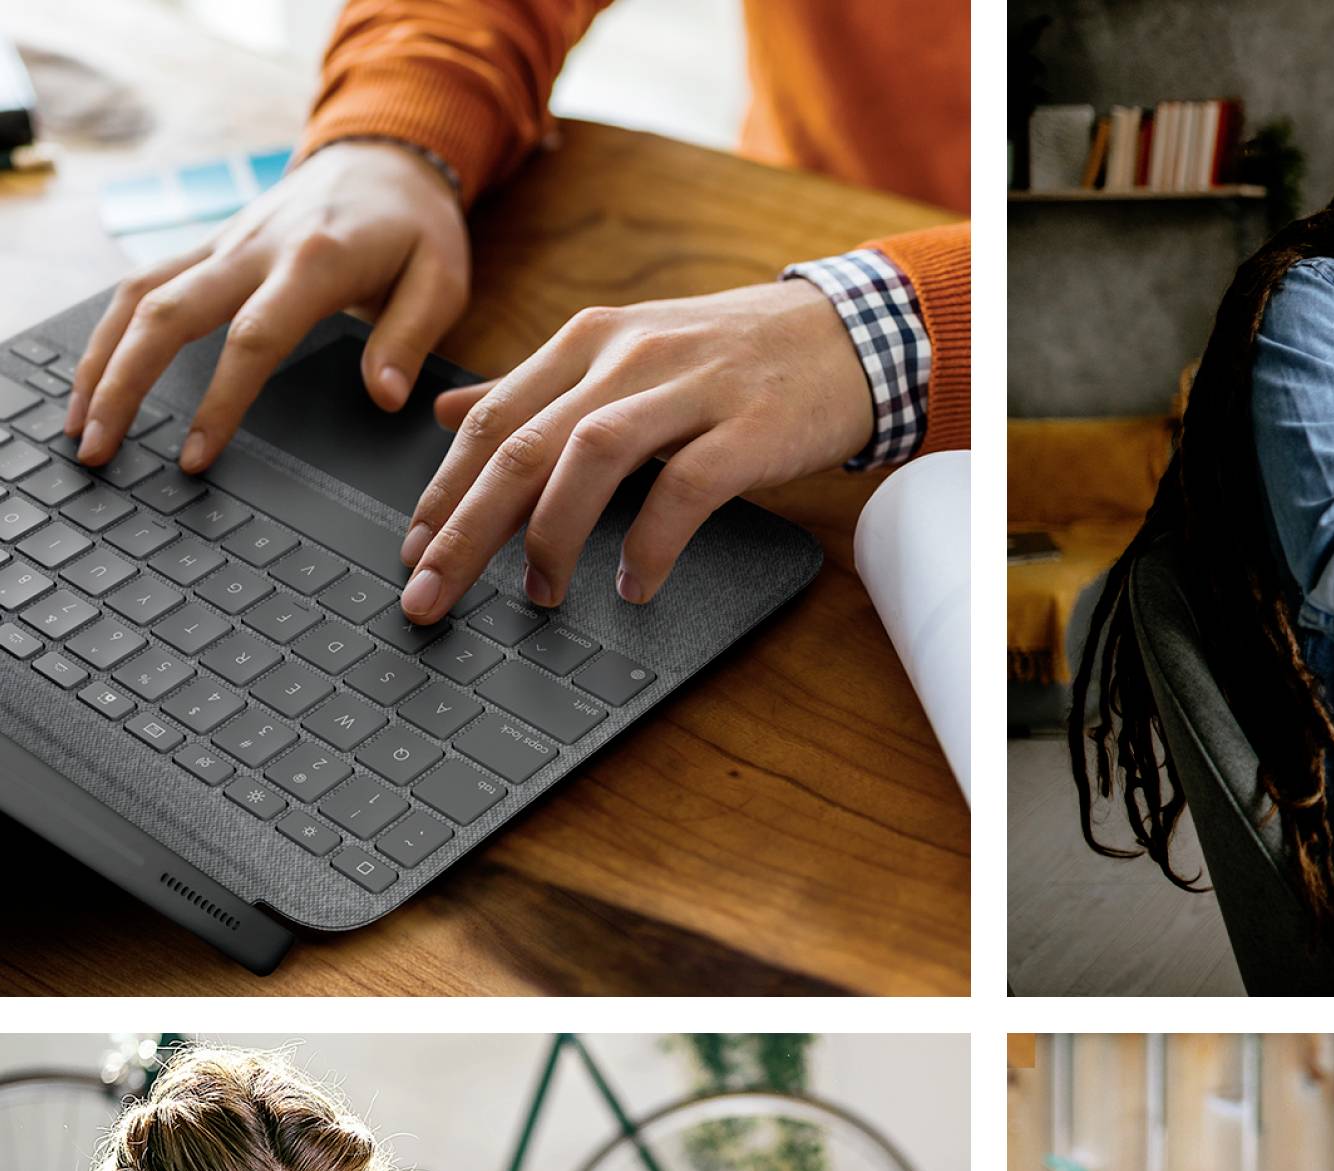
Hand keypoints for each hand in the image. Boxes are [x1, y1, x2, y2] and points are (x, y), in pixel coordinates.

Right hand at [68, 140, 470, 474]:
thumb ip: (409, 339)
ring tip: (81, 424)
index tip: (196, 454)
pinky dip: (111, 330)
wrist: (381, 159)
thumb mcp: (441, 281)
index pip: (253, 338)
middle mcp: (253, 248)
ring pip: (138, 295)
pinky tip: (96, 374)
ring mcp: (223, 245)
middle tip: (99, 448)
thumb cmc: (415, 228)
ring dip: (101, 359)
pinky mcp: (209, 248)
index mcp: (313, 262)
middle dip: (124, 383)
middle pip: (167, 314)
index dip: (220, 400)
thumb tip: (385, 397)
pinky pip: (143, 283)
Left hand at [396, 280, 875, 623]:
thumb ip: (536, 388)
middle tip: (433, 593)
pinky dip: (651, 543)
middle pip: (524, 445)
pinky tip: (633, 585)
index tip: (413, 552)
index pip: (493, 418)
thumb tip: (448, 414)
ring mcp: (689, 390)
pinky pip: (684, 489)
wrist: (844, 336)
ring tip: (540, 596)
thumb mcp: (624, 356)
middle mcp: (627, 357)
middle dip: (468, 527)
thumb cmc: (731, 359)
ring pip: (590, 458)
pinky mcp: (748, 428)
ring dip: (552, 536)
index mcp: (588, 341)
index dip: (444, 489)